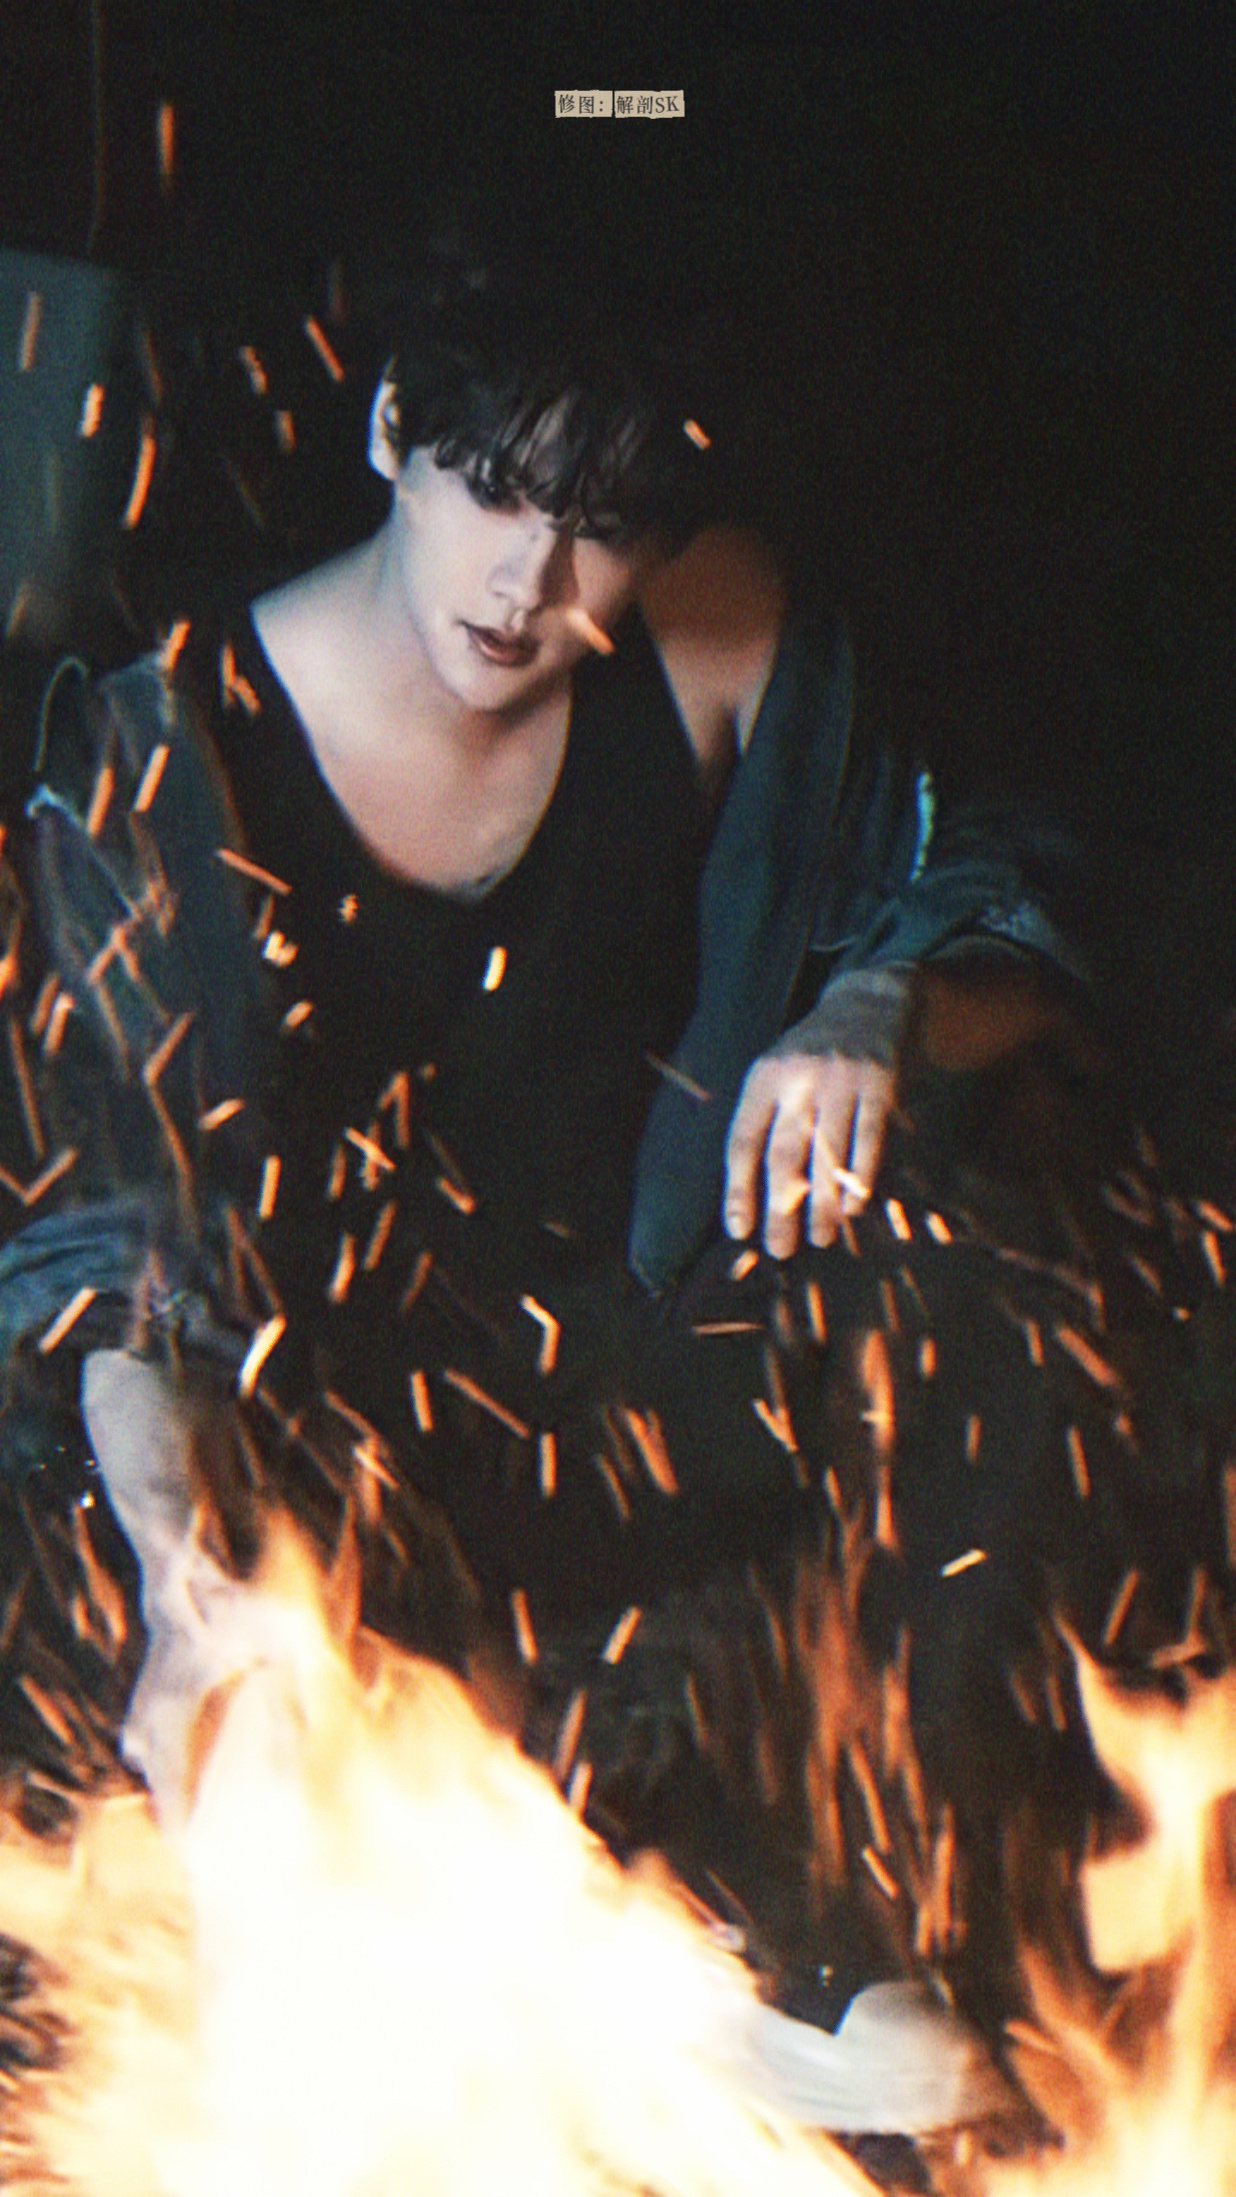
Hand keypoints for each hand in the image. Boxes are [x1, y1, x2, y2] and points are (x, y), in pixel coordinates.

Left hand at [722, 966, 912, 1258]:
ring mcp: (841, 1079)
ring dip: (822, 1204)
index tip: (739, 1230)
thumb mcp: (778, 1072)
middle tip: (780, 1248)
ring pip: (827, 1155)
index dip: (739, 1189)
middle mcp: (798, 1077)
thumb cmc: (815, 1056)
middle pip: (784, 1155)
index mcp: (764, 1077)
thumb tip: (752, 1195)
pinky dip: (860, 1179)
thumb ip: (765, 1121)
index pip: (743, 1141)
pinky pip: (869, 1140)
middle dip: (780, 1209)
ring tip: (818, 1237)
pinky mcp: (880, 1082)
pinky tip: (853, 1208)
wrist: (872, 1003)